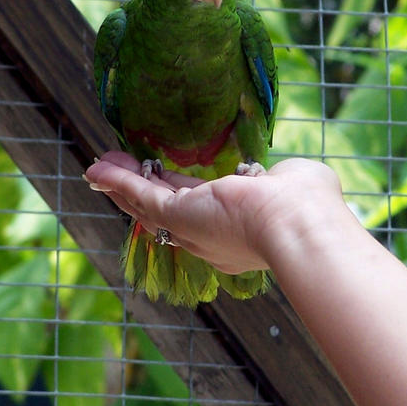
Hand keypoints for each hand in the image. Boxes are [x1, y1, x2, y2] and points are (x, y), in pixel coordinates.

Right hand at [84, 151, 344, 274]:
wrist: (299, 223)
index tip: (163, 175)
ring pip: (148, 205)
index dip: (178, 193)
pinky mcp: (180, 216)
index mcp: (239, 234)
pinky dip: (119, 182)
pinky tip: (98, 169)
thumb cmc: (308, 205)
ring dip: (121, 184)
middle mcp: (210, 238)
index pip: (201, 211)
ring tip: (98, 168)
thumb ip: (282, 180)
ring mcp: (193, 229)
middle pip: (166, 211)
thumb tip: (281, 176)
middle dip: (139, 190)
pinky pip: (142, 196)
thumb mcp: (293, 185)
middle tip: (117, 171)